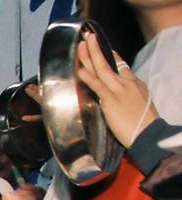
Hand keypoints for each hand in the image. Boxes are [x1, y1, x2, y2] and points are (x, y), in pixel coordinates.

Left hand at [77, 32, 158, 147]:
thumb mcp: (141, 103)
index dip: (111, 56)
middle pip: (108, 63)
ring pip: (102, 70)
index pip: (121, 66)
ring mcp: (118, 90)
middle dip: (96, 49)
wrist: (148, 132)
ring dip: (90, 56)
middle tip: (88, 37)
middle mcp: (127, 83)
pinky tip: (80, 70)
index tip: (103, 48)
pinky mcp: (111, 101)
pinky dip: (88, 77)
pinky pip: (97, 86)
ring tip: (80, 45)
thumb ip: (129, 96)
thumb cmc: (144, 123)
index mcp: (135, 84)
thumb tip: (118, 97)